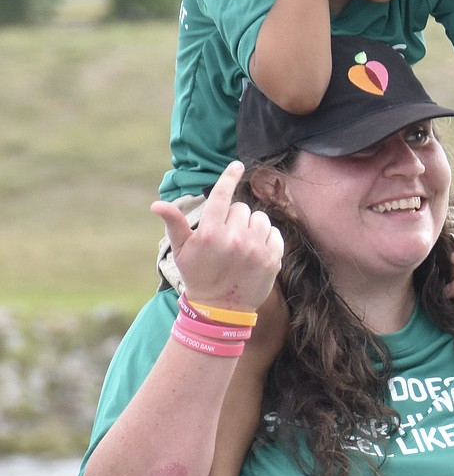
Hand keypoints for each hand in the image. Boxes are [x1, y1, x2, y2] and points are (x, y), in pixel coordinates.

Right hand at [151, 162, 283, 311]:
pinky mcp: (272, 259)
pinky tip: (255, 251)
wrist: (221, 310)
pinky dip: (267, 238)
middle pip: (242, 208)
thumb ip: (174, 224)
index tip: (237, 165)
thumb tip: (157, 204)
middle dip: (235, 218)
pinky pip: (274, 233)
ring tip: (242, 245)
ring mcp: (255, 249)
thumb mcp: (182, 251)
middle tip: (227, 237)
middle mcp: (234, 238)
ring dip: (252, 227)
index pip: (222, 195)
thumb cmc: (198, 276)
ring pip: (260, 218)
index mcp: (210, 232)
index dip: (229, 176)